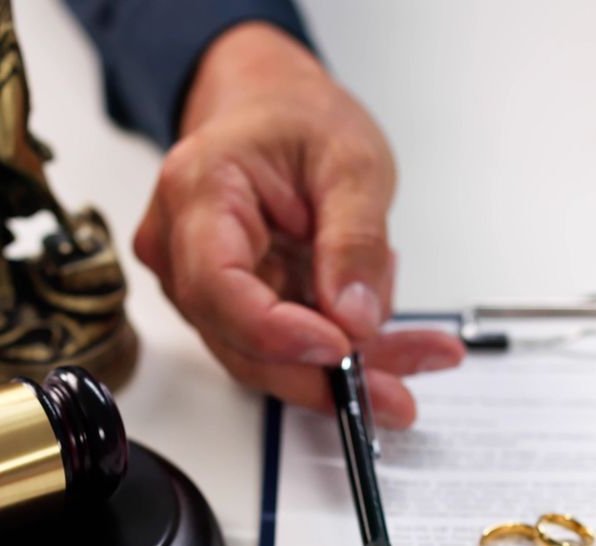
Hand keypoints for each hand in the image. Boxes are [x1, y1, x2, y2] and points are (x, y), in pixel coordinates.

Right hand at [134, 23, 464, 427]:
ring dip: (341, 368)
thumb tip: (355, 315)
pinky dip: (337, 351)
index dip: (276, 333)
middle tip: (398, 389)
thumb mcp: (351, 161)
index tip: (339, 347)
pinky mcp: (228, 305)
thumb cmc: (295, 117)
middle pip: (240, 340)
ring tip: (417, 354)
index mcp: (198, 191)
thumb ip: (354, 239)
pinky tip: (389, 344)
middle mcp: (179, 246)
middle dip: (324, 372)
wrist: (269, 106)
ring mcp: (198, 283)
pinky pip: (280, 346)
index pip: (217, 287)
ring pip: (265, 356)